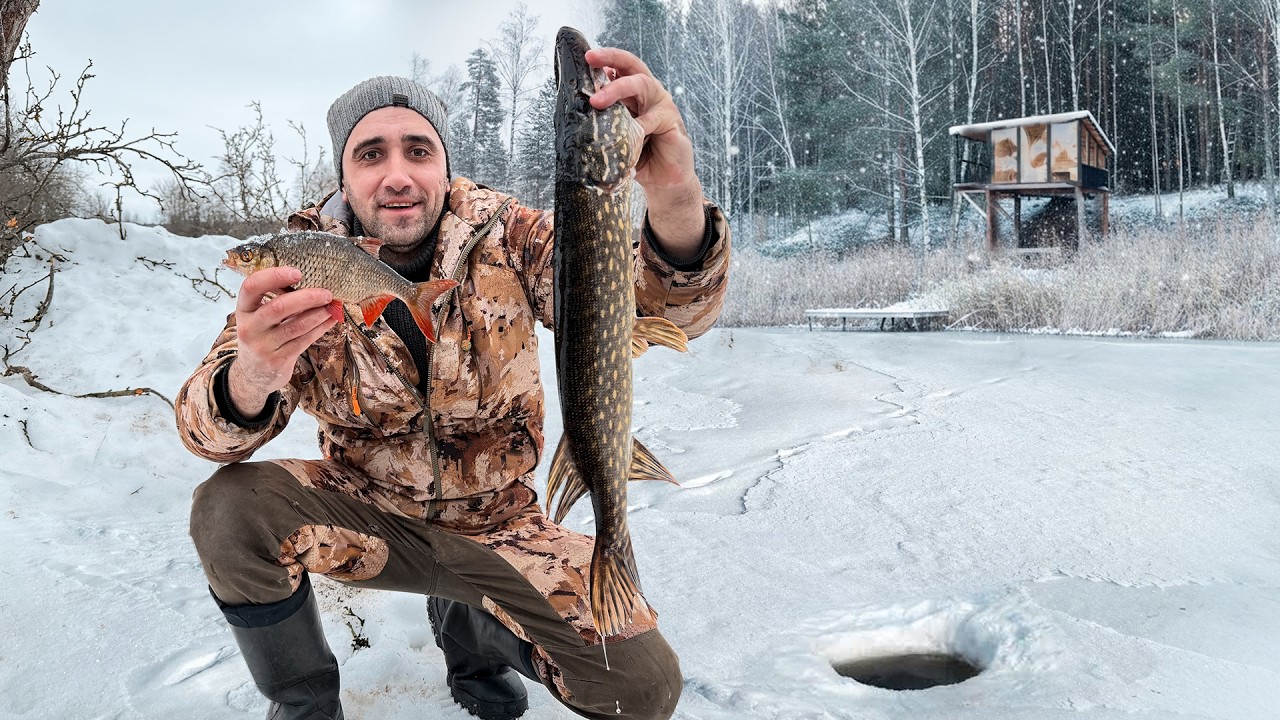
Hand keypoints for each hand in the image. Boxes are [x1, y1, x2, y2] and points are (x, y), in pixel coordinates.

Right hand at [227, 266, 337, 416]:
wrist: (252, 375)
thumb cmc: (260, 337)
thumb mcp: (257, 318)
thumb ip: (275, 300)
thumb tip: (311, 282)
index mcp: (243, 310)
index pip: (251, 287)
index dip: (274, 276)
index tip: (297, 272)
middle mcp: (250, 327)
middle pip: (278, 307)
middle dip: (306, 298)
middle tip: (326, 293)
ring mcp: (263, 345)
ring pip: (296, 326)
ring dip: (318, 313)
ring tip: (332, 305)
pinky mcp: (278, 359)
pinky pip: (304, 340)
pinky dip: (320, 328)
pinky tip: (330, 319)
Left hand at [586, 47, 706, 259]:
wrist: (665, 181)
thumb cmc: (639, 156)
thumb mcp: (616, 137)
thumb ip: (602, 124)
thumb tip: (570, 119)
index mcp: (634, 94)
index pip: (619, 69)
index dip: (604, 59)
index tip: (585, 55)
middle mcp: (649, 93)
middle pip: (631, 66)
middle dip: (611, 58)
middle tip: (591, 58)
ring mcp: (663, 105)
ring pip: (642, 85)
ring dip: (618, 89)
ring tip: (597, 101)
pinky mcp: (672, 122)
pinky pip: (655, 117)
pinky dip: (641, 124)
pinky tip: (631, 131)